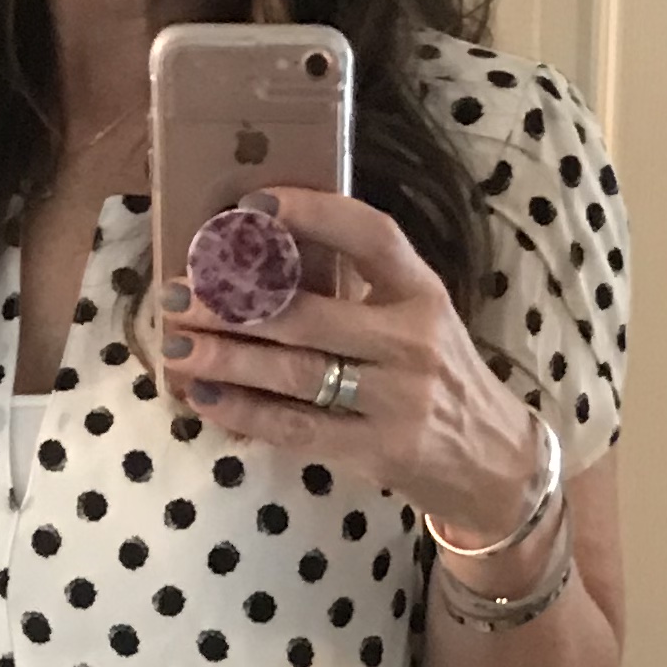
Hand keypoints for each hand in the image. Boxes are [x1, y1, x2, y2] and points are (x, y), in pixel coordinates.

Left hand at [159, 183, 544, 545]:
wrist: (491, 462)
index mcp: (423, 292)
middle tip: (178, 292)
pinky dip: (245, 412)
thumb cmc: (438, 379)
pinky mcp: (380, 450)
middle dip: (233, 302)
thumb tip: (259, 262)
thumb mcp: (419, 320)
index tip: (251, 204)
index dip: (312, 213)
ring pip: (296, 371)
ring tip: (175, 344)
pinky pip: (297, 427)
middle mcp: (413, 340)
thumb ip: (361, 291)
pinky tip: (205, 396)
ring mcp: (399, 399)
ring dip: (226, 356)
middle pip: (310, 313)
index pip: (371, 236)